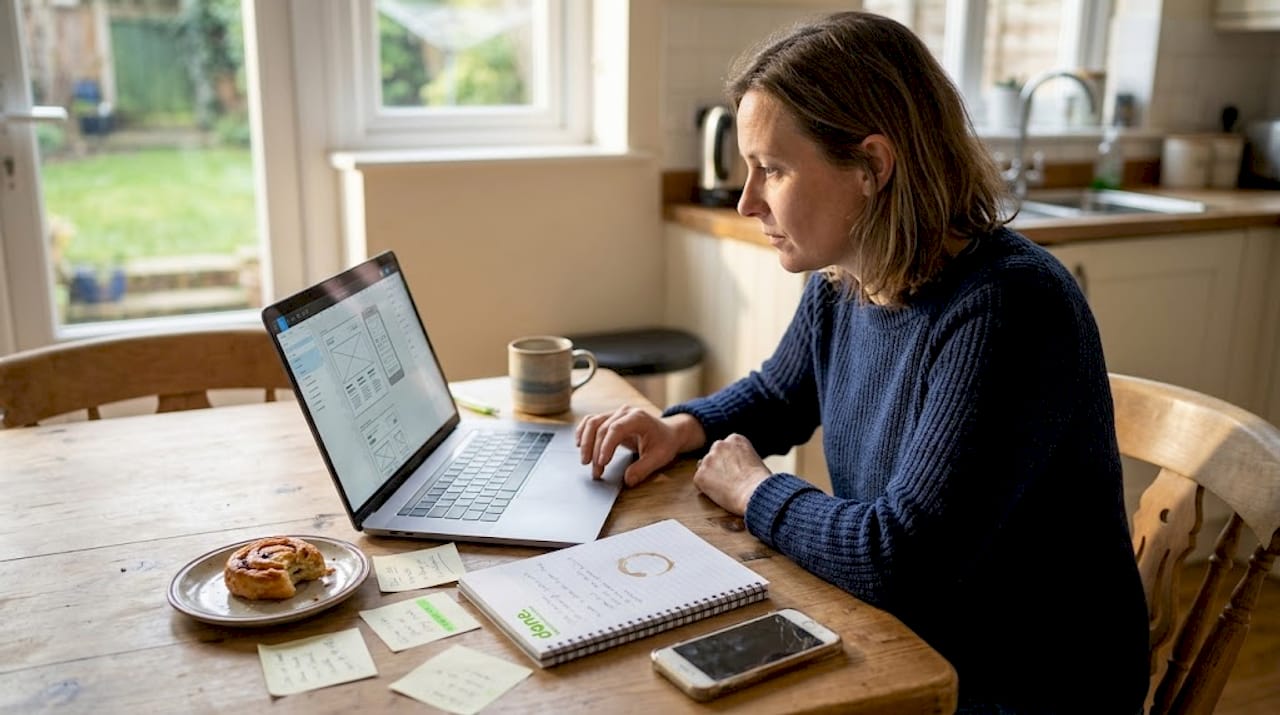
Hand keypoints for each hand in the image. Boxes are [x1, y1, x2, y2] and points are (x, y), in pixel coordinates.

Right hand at [575, 406, 703, 486]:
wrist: (668, 433)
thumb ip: (643, 469)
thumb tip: (628, 480)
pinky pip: (591, 421)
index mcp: (638, 418)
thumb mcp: (659, 458)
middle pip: (601, 427)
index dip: (606, 445)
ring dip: (586, 443)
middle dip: (595, 451)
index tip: (602, 463)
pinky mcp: (610, 419)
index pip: (616, 429)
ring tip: (585, 462)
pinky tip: (579, 444)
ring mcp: (615, 414)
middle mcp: (624, 412)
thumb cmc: (664, 443)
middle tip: (596, 472)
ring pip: (593, 423)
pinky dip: (583, 432)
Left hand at [692, 434, 772, 514]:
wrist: (755, 493)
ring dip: (712, 477)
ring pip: (705, 468)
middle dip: (718, 466)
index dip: (731, 462)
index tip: (738, 471)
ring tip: (727, 489)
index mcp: (735, 439)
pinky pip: (700, 482)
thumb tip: (729, 466)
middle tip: (730, 481)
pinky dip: (707, 489)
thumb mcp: (754, 460)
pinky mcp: (700, 475)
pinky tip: (721, 494)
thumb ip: (739, 457)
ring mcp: (708, 459)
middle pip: (713, 455)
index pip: (726, 448)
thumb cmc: (761, 482)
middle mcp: (719, 445)